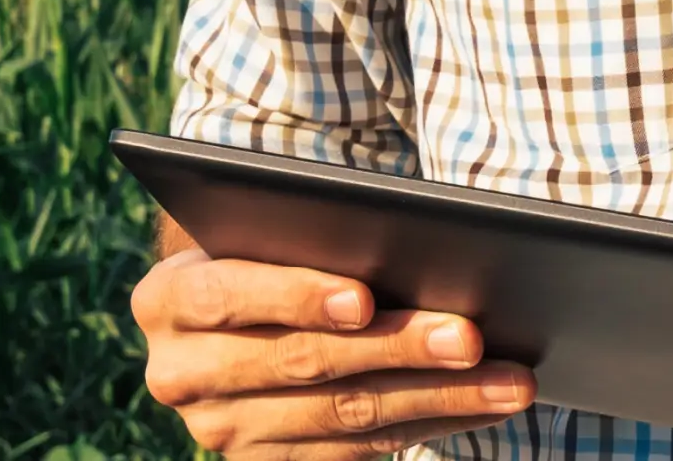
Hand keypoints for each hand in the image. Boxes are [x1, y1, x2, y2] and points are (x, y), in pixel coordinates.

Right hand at [132, 246, 537, 458]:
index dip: (295, 295)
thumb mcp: (260, 233)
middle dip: (394, 348)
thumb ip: (302, 239)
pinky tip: (484, 404)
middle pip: (300, 363)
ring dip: (437, 397)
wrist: (233, 315)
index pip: (227, 295)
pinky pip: (359, 453)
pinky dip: (432, 424)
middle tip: (470, 335)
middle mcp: (180, 375)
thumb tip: (401, 255)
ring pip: (342, 416)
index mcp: (164, 300)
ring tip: (508, 380)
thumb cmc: (264, 247)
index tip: (362, 297)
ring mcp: (222, 432)